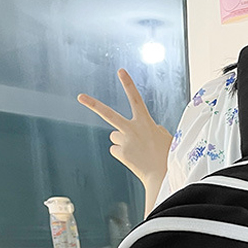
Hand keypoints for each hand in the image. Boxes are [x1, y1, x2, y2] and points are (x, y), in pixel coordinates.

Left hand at [78, 69, 172, 212]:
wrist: (162, 175)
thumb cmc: (167, 156)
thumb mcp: (165, 137)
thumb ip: (154, 128)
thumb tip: (145, 127)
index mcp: (145, 122)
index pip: (136, 99)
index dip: (129, 84)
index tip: (121, 71)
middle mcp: (132, 129)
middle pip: (109, 114)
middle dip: (93, 104)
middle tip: (80, 97)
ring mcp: (124, 141)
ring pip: (115, 136)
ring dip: (122, 141)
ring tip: (137, 151)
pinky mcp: (120, 153)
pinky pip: (115, 149)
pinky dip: (122, 154)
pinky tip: (134, 159)